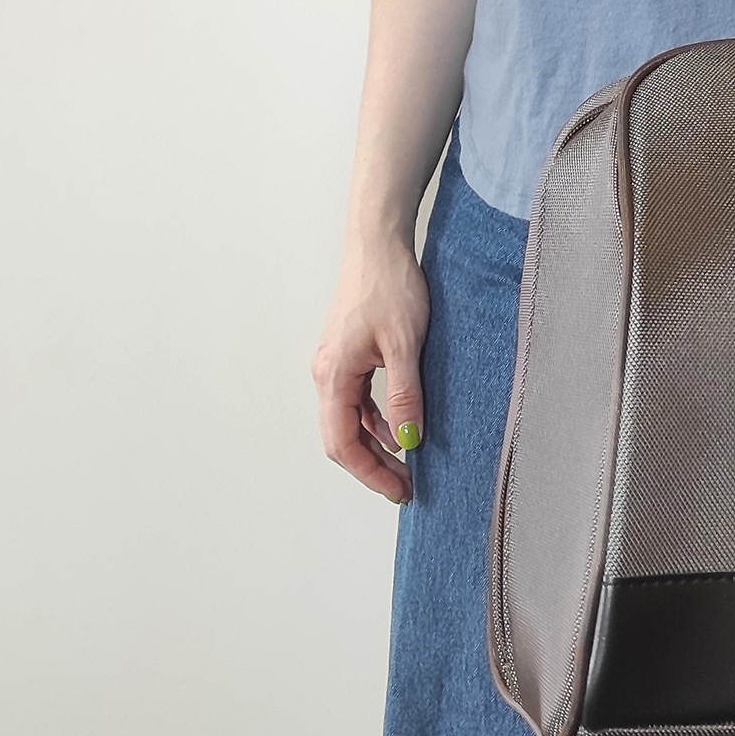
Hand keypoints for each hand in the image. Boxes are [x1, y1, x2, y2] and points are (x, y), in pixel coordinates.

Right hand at [312, 237, 429, 503]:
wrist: (378, 245)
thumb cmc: (390, 287)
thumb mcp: (405, 345)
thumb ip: (404, 395)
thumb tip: (408, 440)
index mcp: (334, 376)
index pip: (342, 443)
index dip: (369, 473)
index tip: (398, 490)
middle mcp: (326, 374)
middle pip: (341, 437)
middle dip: (372, 465)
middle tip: (406, 485)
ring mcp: (335, 364)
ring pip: (349, 420)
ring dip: (376, 443)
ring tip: (408, 462)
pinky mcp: (347, 355)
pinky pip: (357, 400)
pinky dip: (376, 419)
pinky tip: (401, 426)